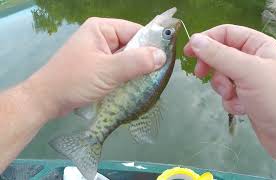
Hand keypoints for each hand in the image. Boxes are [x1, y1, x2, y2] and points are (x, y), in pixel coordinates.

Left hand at [22, 18, 165, 119]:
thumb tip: (162, 56)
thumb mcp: (107, 71)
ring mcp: (100, 53)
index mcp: (102, 29)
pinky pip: (120, 68)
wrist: (46, 101)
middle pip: (133, 45)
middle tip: (158, 76)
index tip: (165, 61)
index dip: (152, 44)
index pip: (136, 31)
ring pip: (128, 59)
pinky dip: (128, 77)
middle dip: (145, 60)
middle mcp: (102, 37)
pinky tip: (136, 86)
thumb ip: (136, 62)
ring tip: (149, 83)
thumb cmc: (74, 81)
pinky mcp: (99, 67)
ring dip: (137, 71)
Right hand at [184, 24, 275, 177]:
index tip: (189, 52)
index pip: (226, 34)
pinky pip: (226, 93)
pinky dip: (230, 101)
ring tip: (234, 96)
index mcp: (258, 45)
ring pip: (221, 76)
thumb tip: (195, 40)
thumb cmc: (274, 98)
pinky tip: (242, 108)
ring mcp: (248, 79)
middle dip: (214, 68)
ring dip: (223, 88)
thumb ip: (219, 55)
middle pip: (220, 55)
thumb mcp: (247, 71)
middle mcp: (253, 59)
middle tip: (201, 75)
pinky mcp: (245, 96)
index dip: (206, 40)